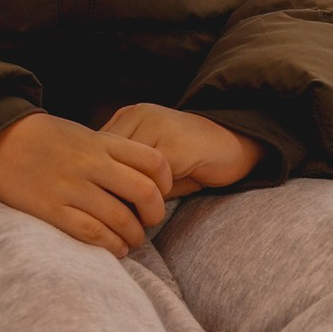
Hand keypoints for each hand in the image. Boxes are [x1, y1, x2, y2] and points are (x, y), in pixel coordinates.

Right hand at [0, 110, 171, 257]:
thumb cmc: (43, 139)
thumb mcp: (82, 134)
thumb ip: (110, 151)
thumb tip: (141, 177)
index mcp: (101, 142)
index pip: (152, 160)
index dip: (166, 181)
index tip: (162, 192)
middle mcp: (90, 163)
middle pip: (143, 192)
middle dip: (154, 213)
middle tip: (149, 222)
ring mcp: (71, 187)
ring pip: (120, 218)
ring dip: (133, 236)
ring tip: (131, 240)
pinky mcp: (51, 208)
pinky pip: (92, 233)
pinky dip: (110, 245)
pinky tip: (114, 248)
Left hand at [98, 104, 263, 200]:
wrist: (237, 143)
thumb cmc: (192, 159)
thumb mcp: (153, 163)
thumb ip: (126, 173)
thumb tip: (99, 203)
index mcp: (128, 117)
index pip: (95, 153)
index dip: (99, 182)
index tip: (106, 205)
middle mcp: (138, 115)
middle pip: (106, 162)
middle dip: (112, 192)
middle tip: (121, 216)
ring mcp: (156, 125)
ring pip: (127, 171)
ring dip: (133, 198)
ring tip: (142, 214)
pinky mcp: (175, 143)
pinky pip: (150, 179)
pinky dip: (153, 198)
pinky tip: (161, 205)